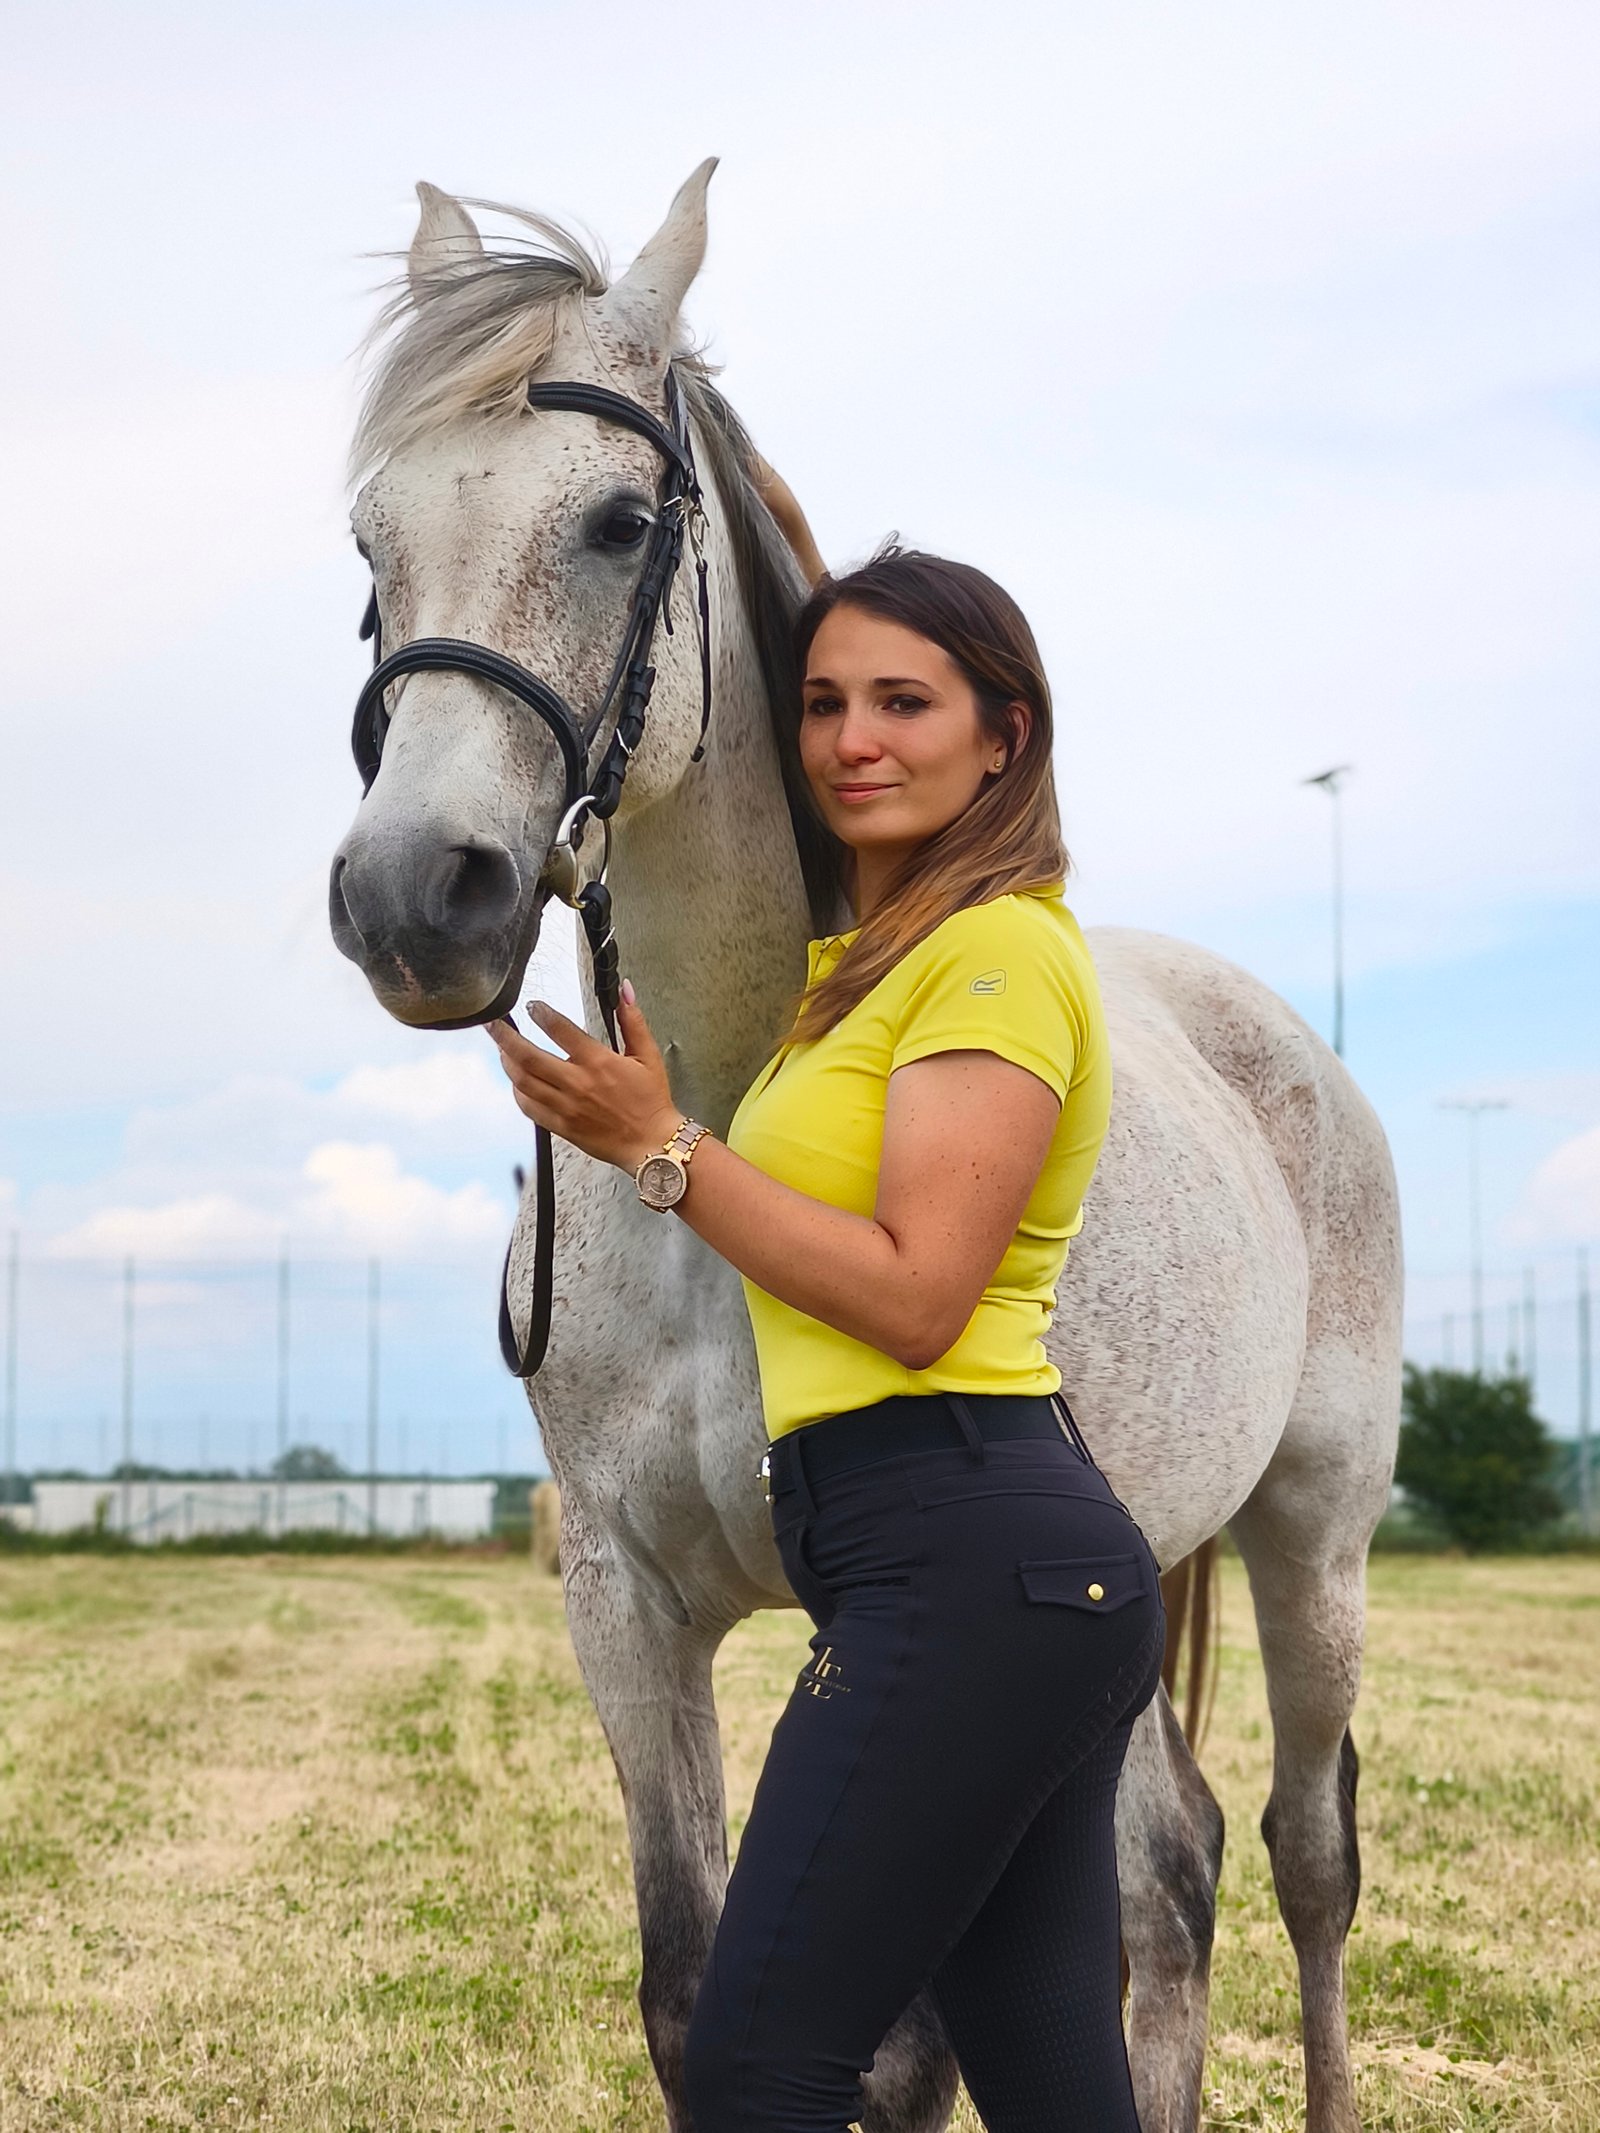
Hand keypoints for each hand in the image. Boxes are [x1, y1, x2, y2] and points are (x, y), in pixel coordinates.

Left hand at [484, 982, 682, 1172]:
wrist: (651, 1143)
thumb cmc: (651, 1101)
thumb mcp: (648, 1056)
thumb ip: (633, 1021)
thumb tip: (625, 990)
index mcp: (598, 1062)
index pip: (560, 1029)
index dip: (541, 1013)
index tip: (533, 1006)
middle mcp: (578, 1084)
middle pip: (528, 1056)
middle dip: (505, 1036)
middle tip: (493, 1024)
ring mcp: (566, 1106)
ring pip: (523, 1082)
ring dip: (507, 1062)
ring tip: (502, 1049)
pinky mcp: (561, 1126)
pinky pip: (529, 1108)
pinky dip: (518, 1092)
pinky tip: (517, 1082)